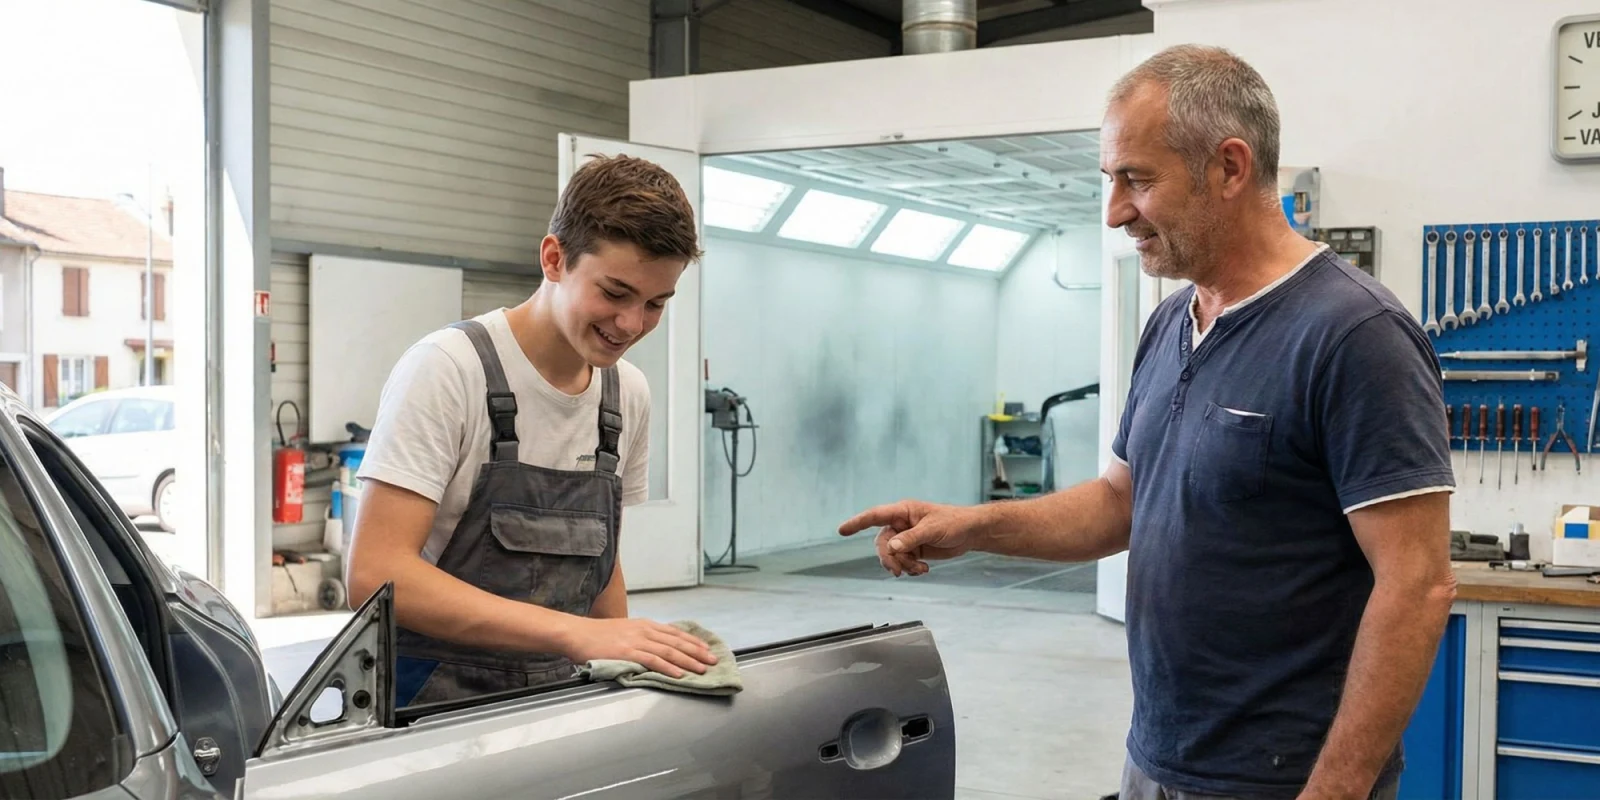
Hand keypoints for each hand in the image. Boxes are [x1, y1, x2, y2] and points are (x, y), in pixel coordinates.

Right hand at [559, 618, 717, 678]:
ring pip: (668, 651)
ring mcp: (636, 641)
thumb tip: (659, 648)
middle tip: (713, 661)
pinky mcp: (627, 652)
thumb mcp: (625, 631)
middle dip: (697, 652)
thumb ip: (643, 638)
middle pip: (677, 642)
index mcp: (645, 625)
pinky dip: (667, 668)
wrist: (577, 634)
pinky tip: (679, 674)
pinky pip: (652, 660)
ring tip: (702, 670)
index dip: (693, 642)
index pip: (676, 633)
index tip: (708, 650)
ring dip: (688, 661)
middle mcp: (644, 630)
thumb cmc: (598, 635)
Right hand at [838, 499, 981, 576]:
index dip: (857, 523)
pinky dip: (910, 568)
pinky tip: (923, 569)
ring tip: (919, 569)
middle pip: (882, 543)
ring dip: (902, 565)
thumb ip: (911, 538)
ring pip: (892, 555)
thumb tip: (891, 547)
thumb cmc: (954, 522)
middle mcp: (901, 524)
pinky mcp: (913, 549)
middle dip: (889, 558)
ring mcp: (907, 537)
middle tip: (899, 570)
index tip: (842, 530)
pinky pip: (902, 561)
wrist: (970, 533)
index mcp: (903, 512)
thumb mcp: (933, 529)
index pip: (875, 516)